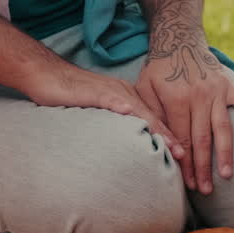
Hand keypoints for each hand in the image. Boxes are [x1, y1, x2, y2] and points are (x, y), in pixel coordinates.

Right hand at [26, 65, 183, 156]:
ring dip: (155, 127)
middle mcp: (123, 93)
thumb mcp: (96, 115)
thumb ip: (112, 125)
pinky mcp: (95, 91)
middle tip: (186, 156)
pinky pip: (111, 99)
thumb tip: (123, 146)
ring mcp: (110, 91)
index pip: (151, 120)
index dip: (168, 136)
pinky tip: (130, 114)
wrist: (47, 76)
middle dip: (170, 136)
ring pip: (138, 111)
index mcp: (126, 99)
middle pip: (151, 117)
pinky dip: (122, 107)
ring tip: (170, 144)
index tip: (183, 155)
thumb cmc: (69, 98)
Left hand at [135, 43, 233, 193]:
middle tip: (206, 189)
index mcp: (177, 101)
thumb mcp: (145, 90)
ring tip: (227, 174)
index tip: (188, 184)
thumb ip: (153, 115)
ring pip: (222, 128)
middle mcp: (199, 98)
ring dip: (225, 153)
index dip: (186, 163)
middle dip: (204, 167)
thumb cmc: (157, 70)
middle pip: (202, 140)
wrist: (177, 40)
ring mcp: (216, 92)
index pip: (183, 139)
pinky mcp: (228, 85)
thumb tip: (162, 144)